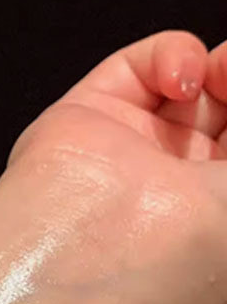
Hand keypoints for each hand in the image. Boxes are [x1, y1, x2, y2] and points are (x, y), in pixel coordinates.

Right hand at [8, 30, 226, 303]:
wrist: (97, 247)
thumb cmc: (186, 243)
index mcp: (215, 210)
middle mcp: (177, 180)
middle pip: (221, 112)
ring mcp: (133, 145)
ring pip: (188, 83)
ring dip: (215, 68)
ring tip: (221, 73)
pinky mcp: (90, 113)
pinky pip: (138, 67)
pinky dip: (172, 56)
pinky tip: (181, 80)